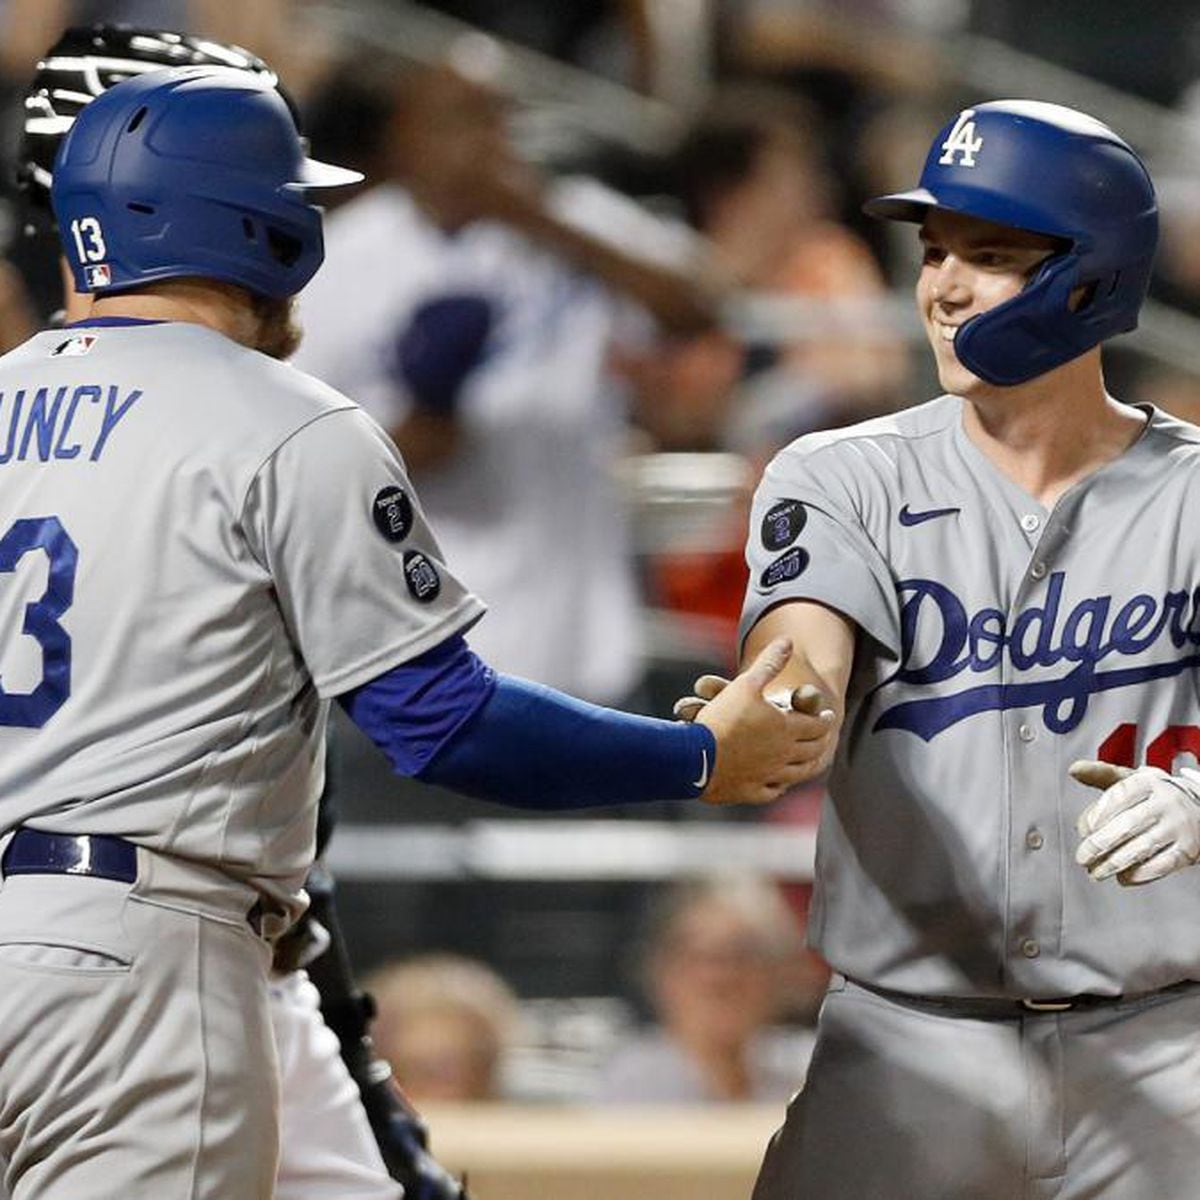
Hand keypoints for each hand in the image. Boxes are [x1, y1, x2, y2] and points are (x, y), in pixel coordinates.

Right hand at [694, 638, 836, 805]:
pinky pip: (773, 790)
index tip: (828, 716)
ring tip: (810, 761)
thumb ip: (769, 663)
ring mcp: (769, 776)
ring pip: (797, 774)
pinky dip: (780, 786)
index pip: (816, 725)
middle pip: (811, 750)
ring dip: (807, 766)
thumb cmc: (723, 719)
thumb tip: (787, 641)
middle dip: (820, 741)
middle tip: (824, 736)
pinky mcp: (751, 792)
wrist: (697, 759)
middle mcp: (783, 755)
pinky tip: (780, 785)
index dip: (824, 719)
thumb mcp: (747, 684)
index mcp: (786, 729)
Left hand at [1071, 759, 1199, 884]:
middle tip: (1082, 858)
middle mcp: (1165, 802)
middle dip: (1100, 844)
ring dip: (1115, 863)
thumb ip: (1101, 775)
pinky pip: (1163, 864)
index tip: (1085, 829)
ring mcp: (1178, 826)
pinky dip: (1140, 874)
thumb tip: (1074, 770)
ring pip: (1143, 846)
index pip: (1120, 794)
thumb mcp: (1132, 779)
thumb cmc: (1155, 795)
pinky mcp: (1188, 848)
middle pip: (1128, 823)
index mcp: (1147, 782)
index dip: (1099, 813)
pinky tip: (1124, 877)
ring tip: (1096, 872)